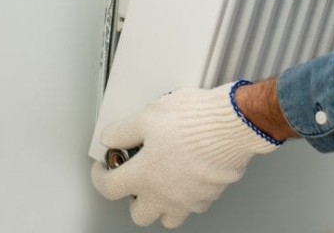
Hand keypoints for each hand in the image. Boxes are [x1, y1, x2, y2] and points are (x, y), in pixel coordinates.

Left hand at [91, 82, 281, 228]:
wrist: (234, 124)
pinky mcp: (211, 194)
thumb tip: (110, 137)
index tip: (103, 168)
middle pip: (140, 215)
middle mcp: (165, 194)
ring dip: (163, 204)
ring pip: (170, 217)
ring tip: (164, 182)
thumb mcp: (149, 115)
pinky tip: (190, 174)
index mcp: (144, 176)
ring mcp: (190, 198)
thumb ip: (123, 130)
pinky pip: (196, 204)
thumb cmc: (195, 120)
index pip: (108, 188)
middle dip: (134, 199)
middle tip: (136, 179)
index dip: (99, 177)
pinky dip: (189, 194)